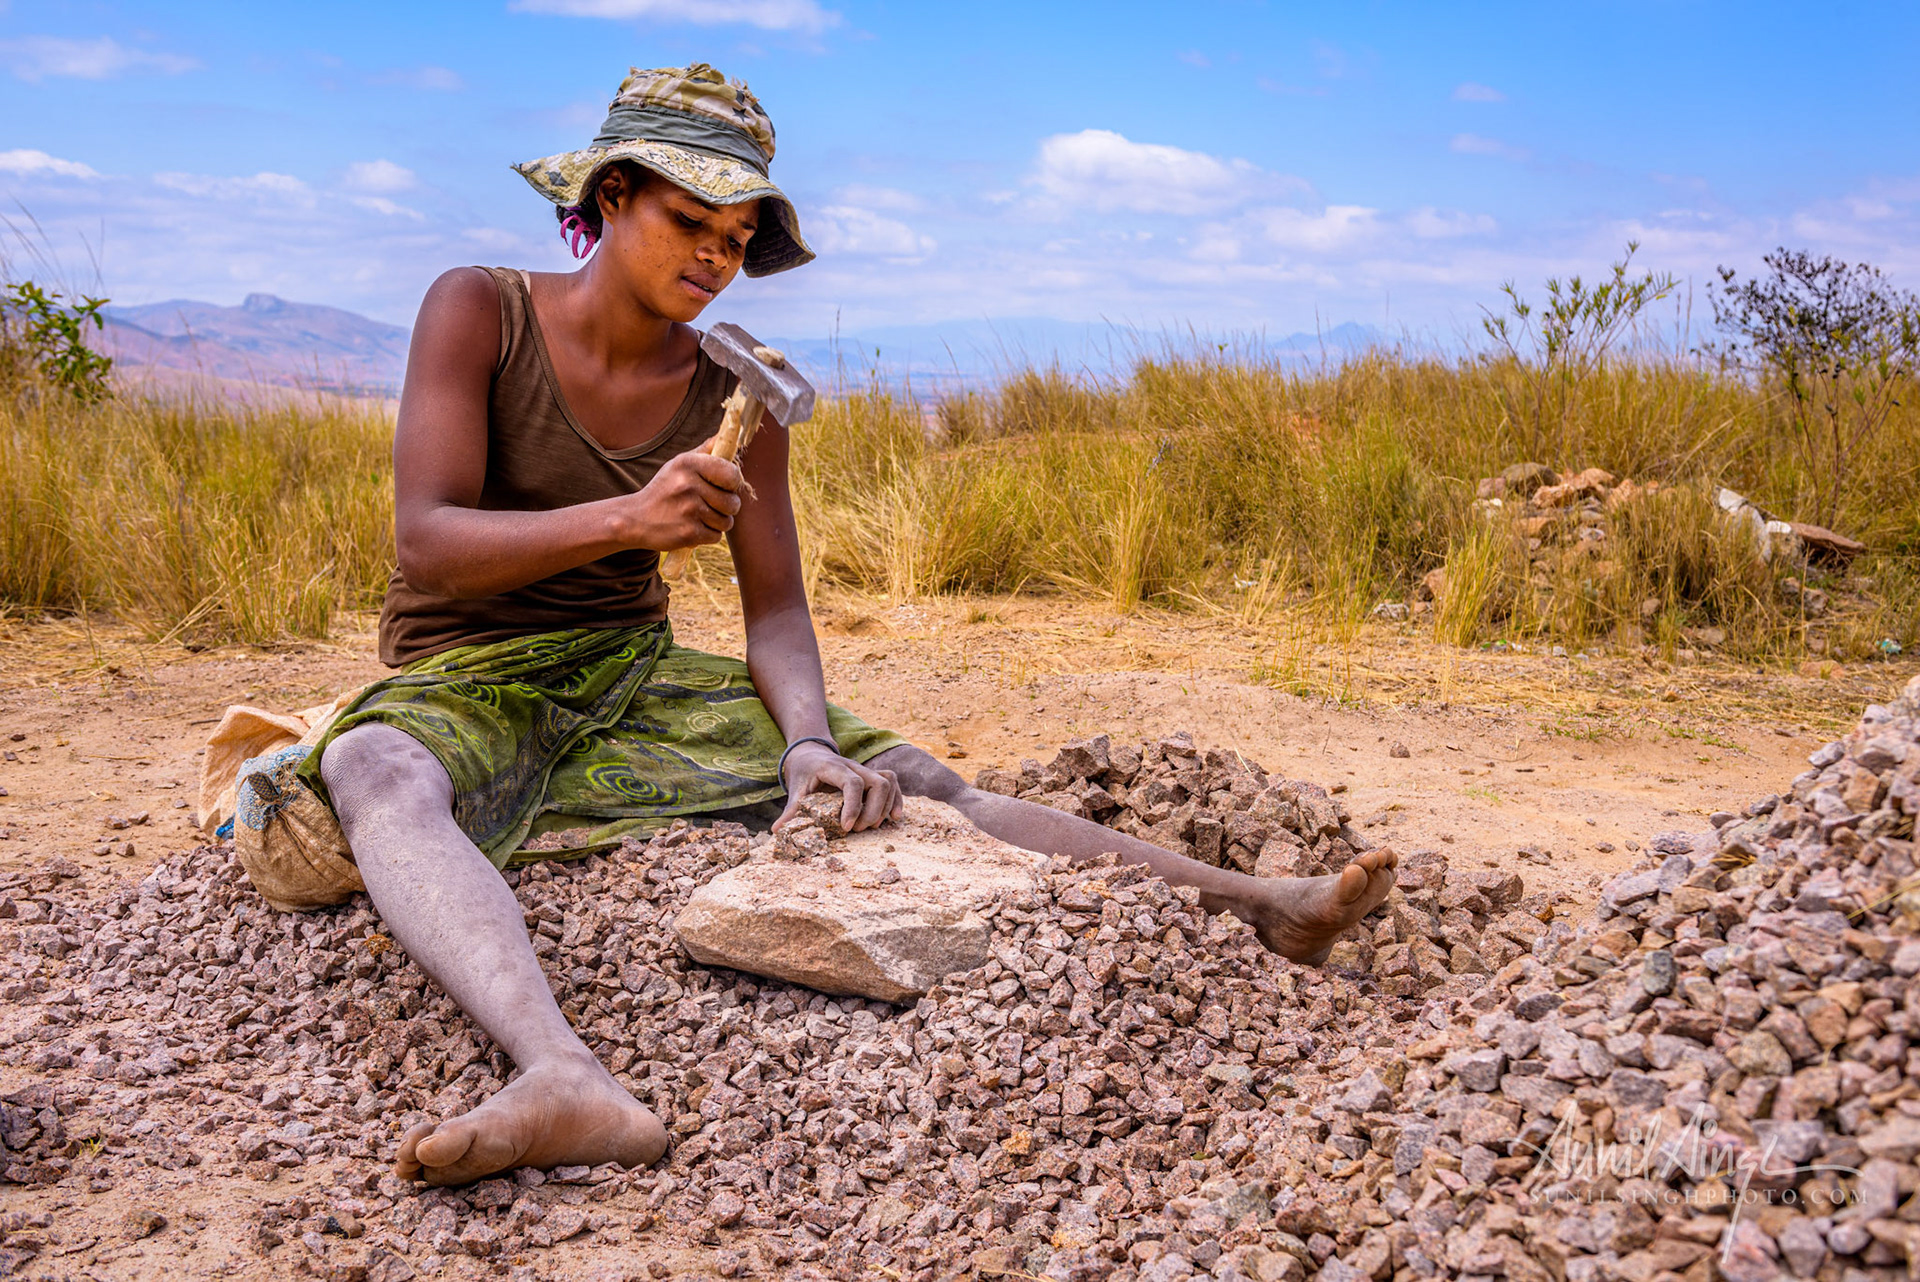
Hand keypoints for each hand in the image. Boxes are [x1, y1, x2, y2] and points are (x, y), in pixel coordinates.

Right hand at [620, 438, 742, 550]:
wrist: (635, 518)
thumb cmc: (664, 490)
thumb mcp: (678, 465)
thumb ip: (703, 451)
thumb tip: (723, 435)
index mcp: (688, 464)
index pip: (732, 475)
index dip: (733, 484)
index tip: (724, 486)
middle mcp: (688, 485)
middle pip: (733, 503)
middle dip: (727, 507)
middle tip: (710, 505)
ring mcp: (689, 510)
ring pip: (726, 522)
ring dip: (717, 522)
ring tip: (699, 516)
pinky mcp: (688, 533)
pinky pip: (716, 536)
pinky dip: (707, 535)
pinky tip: (692, 527)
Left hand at [774, 742, 903, 832]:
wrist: (811, 751)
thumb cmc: (804, 770)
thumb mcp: (796, 788)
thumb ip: (791, 810)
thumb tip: (777, 831)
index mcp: (834, 768)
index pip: (853, 783)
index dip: (853, 806)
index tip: (846, 828)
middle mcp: (854, 766)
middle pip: (879, 783)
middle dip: (873, 811)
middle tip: (857, 829)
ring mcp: (866, 770)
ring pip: (889, 782)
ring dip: (885, 807)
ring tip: (870, 826)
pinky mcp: (873, 776)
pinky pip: (893, 784)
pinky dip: (897, 800)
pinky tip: (895, 818)